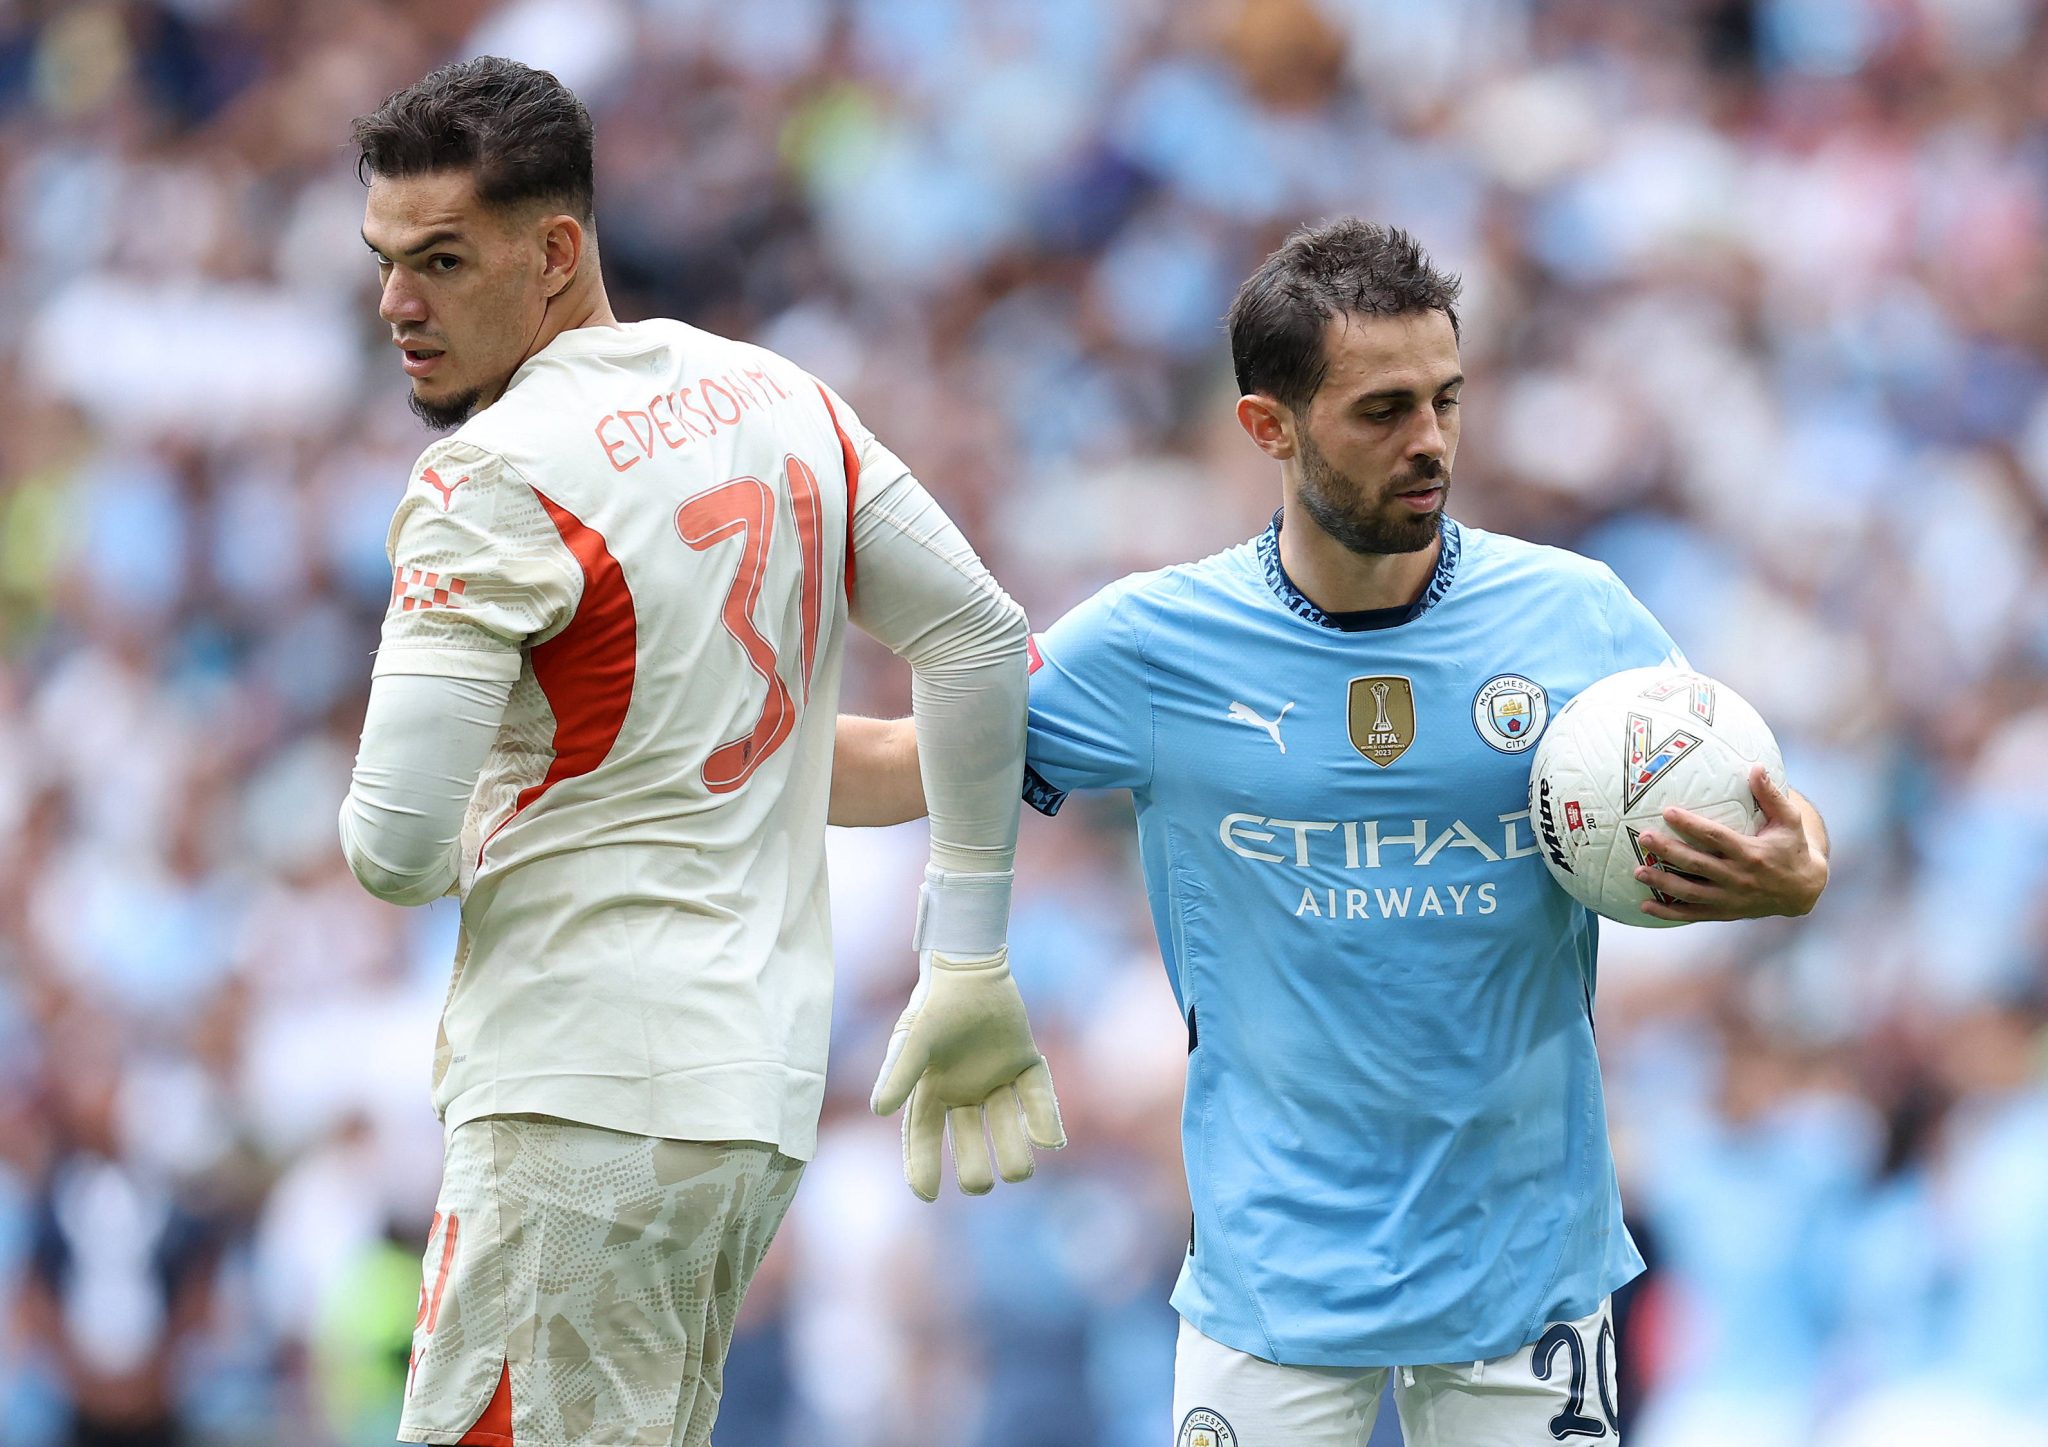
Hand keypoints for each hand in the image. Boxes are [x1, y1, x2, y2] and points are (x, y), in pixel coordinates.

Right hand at [871, 948, 1066, 1200]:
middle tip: (980, 1182)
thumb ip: (899, 1072)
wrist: (971, 964)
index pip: (924, 1138)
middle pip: (968, 1143)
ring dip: (1013, 1152)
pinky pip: (1036, 1098)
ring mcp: (996, 1080)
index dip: (923, 1168)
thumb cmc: (936, 1002)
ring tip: (1019, 1170)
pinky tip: (1051, 1140)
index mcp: (931, 1090)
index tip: (928, 1195)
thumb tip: (879, 1112)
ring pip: (1005, 1128)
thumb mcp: (914, 1038)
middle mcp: (963, 1092)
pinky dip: (1045, 1120)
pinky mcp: (1025, 1064)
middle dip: (974, 1168)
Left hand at [1633, 765, 1828, 923]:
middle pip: (1697, 864)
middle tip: (1644, 837)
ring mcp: (1730, 898)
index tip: (1668, 811)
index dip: (1691, 825)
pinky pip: (1693, 914)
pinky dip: (1669, 913)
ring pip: (1690, 892)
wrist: (1803, 891)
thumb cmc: (1793, 848)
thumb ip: (1771, 795)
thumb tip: (1756, 766)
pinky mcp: (1725, 912)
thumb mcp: (1789, 821)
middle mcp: (1738, 878)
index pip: (1715, 837)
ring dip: (1663, 882)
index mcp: (1751, 853)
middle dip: (1669, 851)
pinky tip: (1645, 905)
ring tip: (1638, 870)